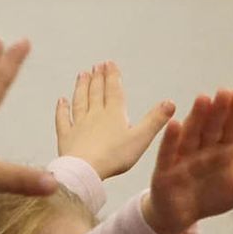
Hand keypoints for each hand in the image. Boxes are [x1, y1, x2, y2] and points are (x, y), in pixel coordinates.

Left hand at [52, 61, 175, 179]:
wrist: (86, 169)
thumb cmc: (115, 157)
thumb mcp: (141, 138)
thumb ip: (155, 120)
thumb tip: (170, 103)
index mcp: (114, 114)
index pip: (113, 90)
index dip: (112, 76)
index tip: (109, 63)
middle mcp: (95, 115)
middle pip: (96, 92)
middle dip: (97, 77)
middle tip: (96, 65)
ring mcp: (78, 125)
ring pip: (80, 101)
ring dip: (81, 87)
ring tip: (82, 75)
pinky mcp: (66, 137)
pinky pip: (63, 119)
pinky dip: (62, 109)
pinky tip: (61, 101)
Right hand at [143, 90, 232, 233]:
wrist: (180, 216)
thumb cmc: (210, 196)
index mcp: (222, 151)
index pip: (231, 130)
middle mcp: (203, 149)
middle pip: (212, 128)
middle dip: (218, 111)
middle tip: (225, 91)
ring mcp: (184, 158)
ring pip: (192, 135)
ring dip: (196, 118)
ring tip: (203, 98)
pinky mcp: (166, 170)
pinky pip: (168, 154)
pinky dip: (172, 140)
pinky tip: (175, 124)